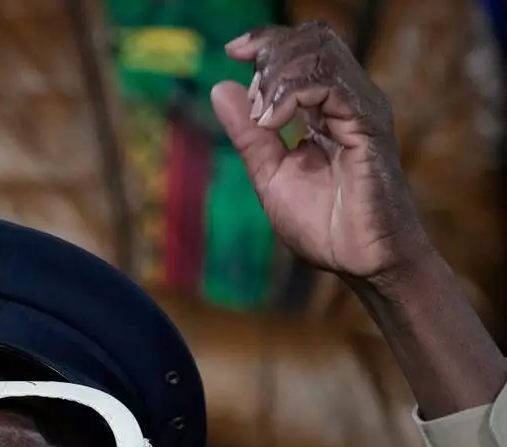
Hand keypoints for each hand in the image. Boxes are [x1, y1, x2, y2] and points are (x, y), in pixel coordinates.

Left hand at [212, 22, 432, 280]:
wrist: (360, 263)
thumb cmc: (325, 227)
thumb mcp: (270, 175)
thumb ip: (248, 134)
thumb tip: (219, 88)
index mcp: (328, 109)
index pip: (304, 49)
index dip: (267, 41)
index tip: (232, 50)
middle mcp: (350, 102)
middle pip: (313, 42)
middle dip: (270, 55)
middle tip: (250, 99)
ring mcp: (362, 111)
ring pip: (320, 55)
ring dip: (276, 76)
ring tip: (260, 117)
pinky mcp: (368, 128)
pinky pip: (330, 86)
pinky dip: (290, 95)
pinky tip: (272, 121)